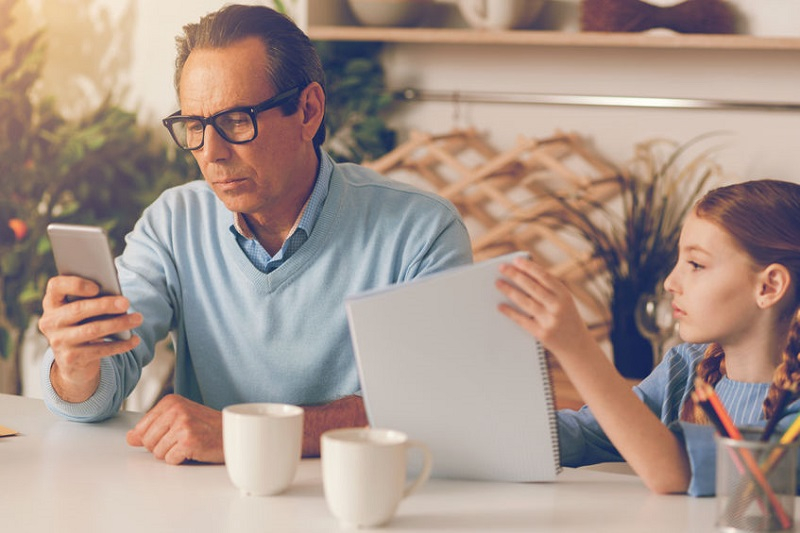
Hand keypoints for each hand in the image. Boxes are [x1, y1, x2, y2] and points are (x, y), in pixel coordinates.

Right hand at [39, 275, 141, 401]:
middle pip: (78, 309)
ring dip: (118, 324)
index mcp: (52, 302)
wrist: (72, 361)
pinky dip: (121, 344)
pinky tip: (134, 339)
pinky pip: (100, 350)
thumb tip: (117, 297)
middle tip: (126, 302)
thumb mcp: (82, 311)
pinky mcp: (71, 358)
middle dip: (105, 305)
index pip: (56, 286)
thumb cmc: (83, 324)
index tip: (97, 286)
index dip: (75, 285)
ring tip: (138, 318)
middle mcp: (51, 322)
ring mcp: (59, 341)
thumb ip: (91, 299)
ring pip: (92, 330)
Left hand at [126, 394, 223, 464]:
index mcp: (171, 401)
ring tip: (190, 444)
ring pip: (157, 453)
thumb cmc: (209, 427)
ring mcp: (182, 425)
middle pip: (147, 442)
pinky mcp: (188, 441)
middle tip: (182, 440)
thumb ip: (153, 427)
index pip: (141, 428)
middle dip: (162, 447)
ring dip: (173, 453)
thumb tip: (130, 437)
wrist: (233, 434)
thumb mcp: (179, 419)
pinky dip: (182, 460)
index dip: (155, 437)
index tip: (172, 433)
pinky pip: (170, 460)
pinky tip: (194, 450)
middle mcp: (176, 410)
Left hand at [496, 256, 594, 358]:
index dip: (529, 267)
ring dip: (509, 291)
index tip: (516, 260)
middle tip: (502, 268)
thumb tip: (522, 274)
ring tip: (498, 283)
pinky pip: (522, 320)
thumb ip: (548, 289)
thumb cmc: (566, 318)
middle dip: (515, 275)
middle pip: (532, 287)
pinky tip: (501, 306)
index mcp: (564, 295)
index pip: (544, 277)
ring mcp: (550, 321)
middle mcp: (558, 306)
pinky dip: (510, 312)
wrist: (577, 346)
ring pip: (525, 302)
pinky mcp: (542, 334)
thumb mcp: (564, 301)